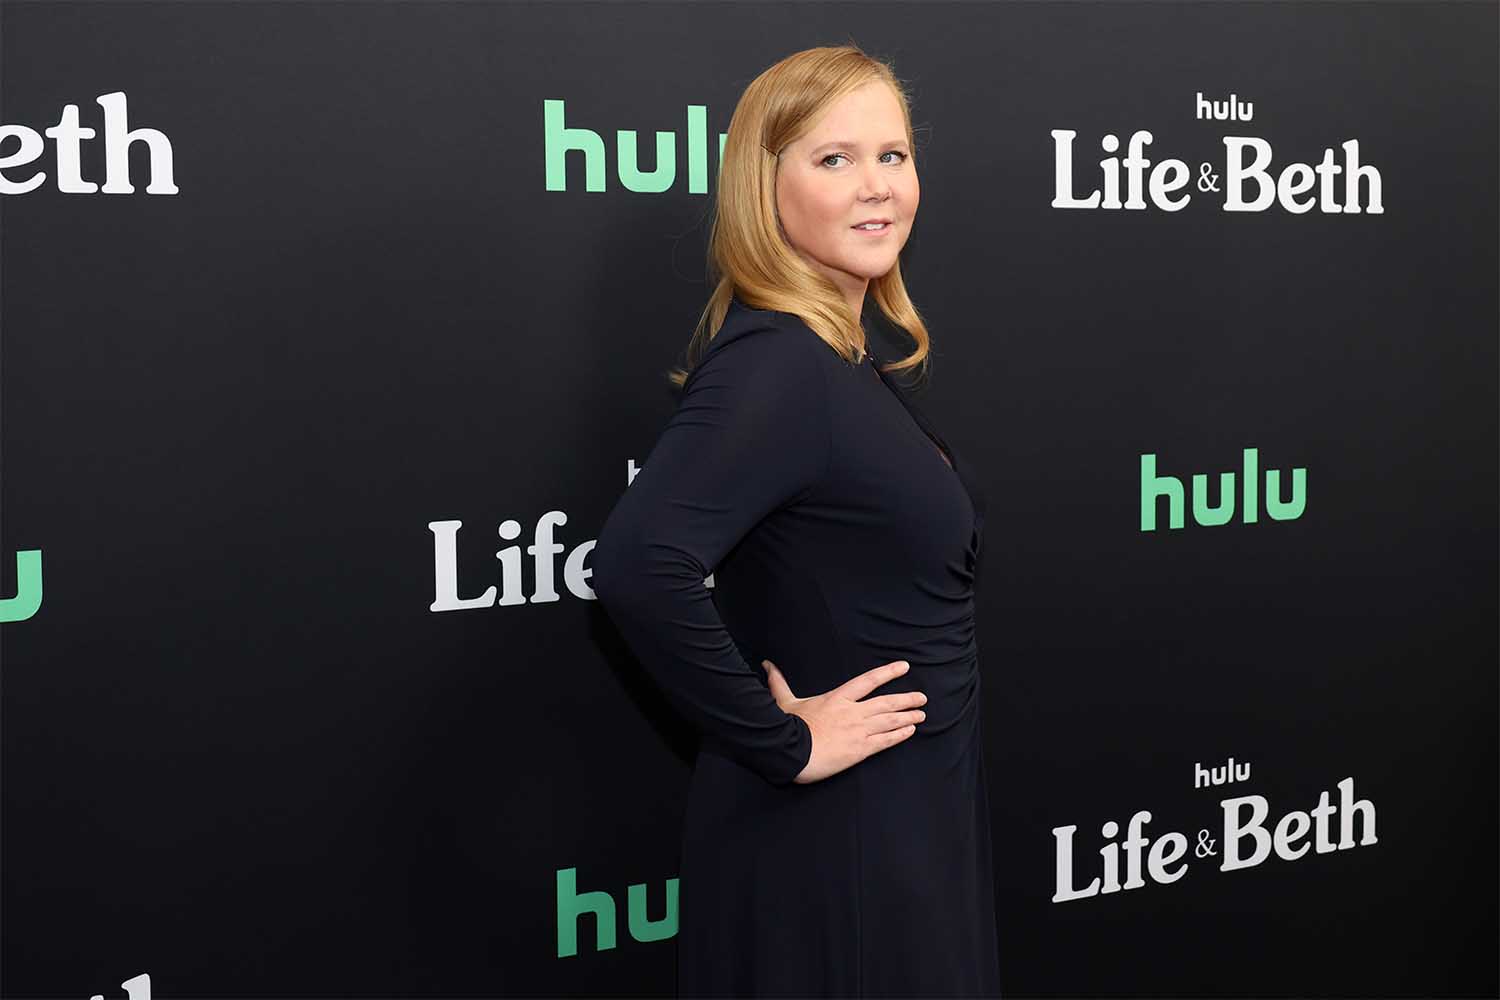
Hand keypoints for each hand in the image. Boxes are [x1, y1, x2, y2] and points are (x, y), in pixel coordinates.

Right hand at [761, 658, 926, 784]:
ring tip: (922, 714)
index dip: (887, 673)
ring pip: (890, 720)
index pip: (868, 681)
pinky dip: (900, 735)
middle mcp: (852, 711)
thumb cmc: (789, 727)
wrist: (793, 752)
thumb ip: (779, 682)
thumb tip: (767, 664)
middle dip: (906, 699)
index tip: (904, 667)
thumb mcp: (785, 701)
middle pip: (886, 702)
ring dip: (908, 716)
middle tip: (922, 697)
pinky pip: (886, 740)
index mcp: (837, 698)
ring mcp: (858, 730)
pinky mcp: (861, 749)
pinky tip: (911, 731)